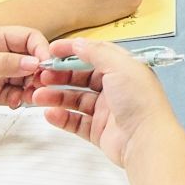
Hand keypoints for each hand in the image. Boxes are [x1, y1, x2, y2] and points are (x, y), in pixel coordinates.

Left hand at [0, 24, 49, 128]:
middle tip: (41, 85)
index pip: (27, 37)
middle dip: (38, 71)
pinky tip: (15, 103)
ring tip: (29, 97)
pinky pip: (13, 94)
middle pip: (29, 58)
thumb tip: (34, 62)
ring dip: (31, 87)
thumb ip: (3, 64)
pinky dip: (19, 99)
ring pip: (24, 78)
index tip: (46, 65)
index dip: (40, 48)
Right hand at [33, 37, 183, 170]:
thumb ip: (97, 53)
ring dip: (56, 96)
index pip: (95, 54)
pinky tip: (50, 113)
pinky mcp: (100, 130)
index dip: (73, 51)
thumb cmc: (140, 100)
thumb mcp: (120, 66)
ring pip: (76, 100)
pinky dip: (62, 117)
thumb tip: (79, 44)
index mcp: (124, 69)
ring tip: (37, 95)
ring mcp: (107, 110)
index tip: (52, 50)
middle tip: (41, 75)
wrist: (146, 140)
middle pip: (82, 78)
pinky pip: (76, 121)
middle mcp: (116, 88)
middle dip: (61, 75)